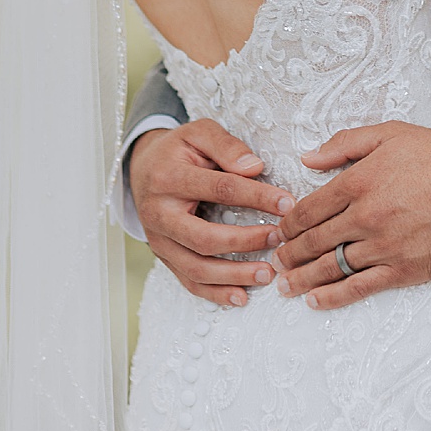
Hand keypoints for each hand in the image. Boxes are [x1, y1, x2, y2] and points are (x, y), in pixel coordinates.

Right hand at [127, 120, 295, 306]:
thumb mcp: (198, 133)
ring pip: (196, 268)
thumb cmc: (178, 150)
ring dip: (234, 275)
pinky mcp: (163, 256)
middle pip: (203, 238)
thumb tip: (255, 168)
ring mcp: (158, 239)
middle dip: (244, 242)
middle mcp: (158, 213)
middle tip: (277, 239)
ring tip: (267, 274)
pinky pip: (188, 281)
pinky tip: (242, 296)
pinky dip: (215, 293)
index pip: (220, 189)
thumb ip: (226, 146)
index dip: (257, 197)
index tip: (288, 203)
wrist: (142, 168)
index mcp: (168, 177)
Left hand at [269, 122, 430, 309]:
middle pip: (314, 240)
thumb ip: (343, 145)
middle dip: (288, 253)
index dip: (287, 223)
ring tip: (284, 286)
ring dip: (302, 278)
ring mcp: (384, 246)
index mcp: (357, 183)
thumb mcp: (387, 134)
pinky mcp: (404, 270)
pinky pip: (361, 287)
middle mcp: (365, 217)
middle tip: (274, 261)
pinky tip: (315, 301)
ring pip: (331, 266)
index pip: (308, 209)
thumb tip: (306, 158)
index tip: (278, 231)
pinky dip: (334, 297)